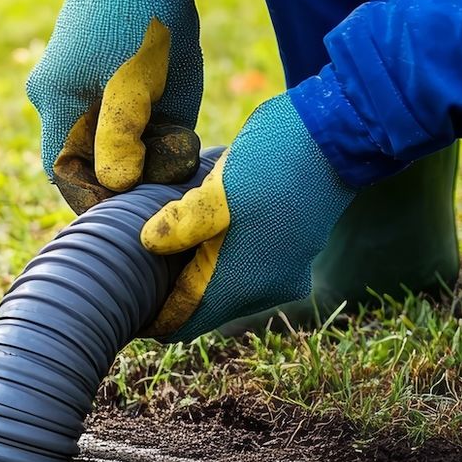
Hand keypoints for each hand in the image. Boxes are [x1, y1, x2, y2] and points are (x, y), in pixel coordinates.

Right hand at [27, 0, 202, 212]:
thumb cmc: (146, 19)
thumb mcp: (145, 82)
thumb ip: (127, 137)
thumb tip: (118, 184)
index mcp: (58, 104)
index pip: (67, 177)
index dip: (99, 198)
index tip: (140, 204)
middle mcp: (54, 101)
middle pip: (84, 162)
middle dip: (122, 174)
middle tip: (163, 177)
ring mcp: (65, 90)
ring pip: (97, 145)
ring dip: (131, 151)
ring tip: (167, 139)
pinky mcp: (83, 81)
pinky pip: (103, 122)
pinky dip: (132, 130)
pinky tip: (160, 118)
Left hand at [139, 94, 357, 340]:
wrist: (339, 136)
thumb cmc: (274, 160)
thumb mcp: (217, 190)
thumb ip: (179, 224)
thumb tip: (145, 245)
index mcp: (239, 284)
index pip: (181, 325)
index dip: (150, 320)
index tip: (122, 303)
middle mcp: (264, 291)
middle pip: (202, 311)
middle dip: (169, 296)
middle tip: (134, 271)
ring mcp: (283, 274)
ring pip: (224, 292)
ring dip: (195, 277)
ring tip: (162, 251)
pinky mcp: (293, 254)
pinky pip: (245, 272)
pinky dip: (219, 263)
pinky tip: (199, 235)